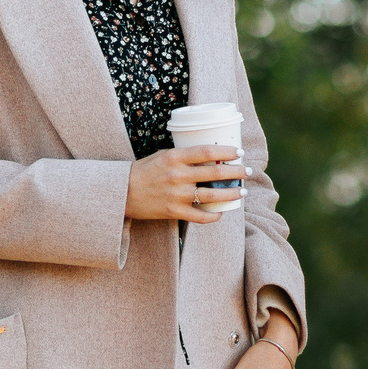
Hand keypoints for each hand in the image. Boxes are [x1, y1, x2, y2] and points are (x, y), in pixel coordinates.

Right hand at [127, 144, 244, 222]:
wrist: (122, 192)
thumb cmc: (143, 171)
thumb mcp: (162, 156)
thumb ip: (183, 157)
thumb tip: (210, 156)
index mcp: (174, 157)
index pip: (207, 152)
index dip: (226, 152)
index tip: (239, 153)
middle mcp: (177, 175)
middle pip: (214, 173)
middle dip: (235, 172)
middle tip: (246, 172)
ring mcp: (176, 195)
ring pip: (212, 195)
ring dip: (231, 193)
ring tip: (241, 191)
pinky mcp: (173, 212)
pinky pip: (200, 216)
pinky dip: (213, 216)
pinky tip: (221, 213)